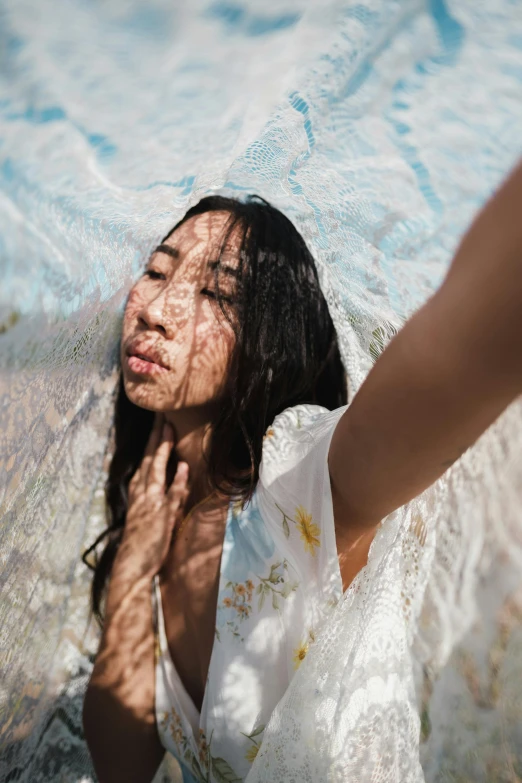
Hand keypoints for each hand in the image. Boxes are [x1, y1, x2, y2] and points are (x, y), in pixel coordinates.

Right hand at [120, 413, 188, 575]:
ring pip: (156, 470)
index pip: (147, 459)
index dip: (154, 441)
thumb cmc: (141, 542)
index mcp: (138, 491)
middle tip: (162, 414)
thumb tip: (176, 478)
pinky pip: (170, 496)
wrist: (132, 567)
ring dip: (163, 449)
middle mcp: (142, 493)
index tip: (160, 422)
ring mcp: (150, 503)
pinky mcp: (160, 516)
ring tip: (169, 428)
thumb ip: (161, 495)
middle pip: (149, 458)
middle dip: (156, 435)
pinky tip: (183, 467)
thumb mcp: (148, 513)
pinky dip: (177, 481)